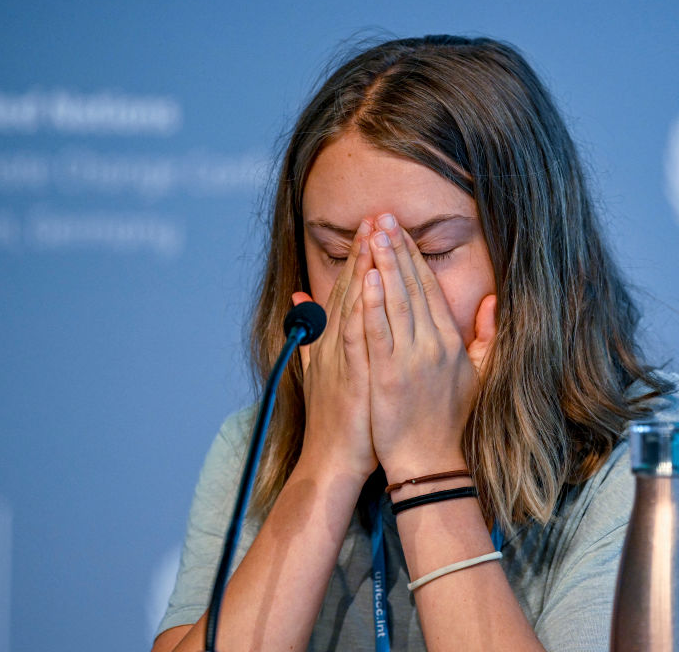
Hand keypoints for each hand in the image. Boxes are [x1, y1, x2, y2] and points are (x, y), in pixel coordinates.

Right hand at [294, 221, 377, 481]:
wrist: (332, 462)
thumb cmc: (340, 422)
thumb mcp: (322, 371)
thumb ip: (313, 335)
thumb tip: (299, 301)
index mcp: (335, 342)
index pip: (351, 291)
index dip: (361, 258)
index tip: (374, 228)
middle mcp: (335, 343)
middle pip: (353, 289)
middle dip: (365, 251)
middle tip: (378, 216)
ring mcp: (340, 357)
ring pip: (354, 303)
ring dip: (364, 267)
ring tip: (375, 233)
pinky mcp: (350, 374)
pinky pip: (356, 334)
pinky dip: (363, 306)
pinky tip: (371, 281)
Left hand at [361, 214, 496, 481]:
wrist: (430, 461)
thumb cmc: (450, 420)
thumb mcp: (479, 376)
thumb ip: (487, 336)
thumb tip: (492, 301)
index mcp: (451, 341)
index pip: (430, 289)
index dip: (414, 257)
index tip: (400, 231)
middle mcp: (433, 344)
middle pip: (412, 286)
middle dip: (396, 248)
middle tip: (382, 217)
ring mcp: (411, 359)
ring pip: (395, 301)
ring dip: (383, 264)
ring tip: (372, 233)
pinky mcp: (388, 375)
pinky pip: (378, 330)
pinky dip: (372, 302)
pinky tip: (366, 276)